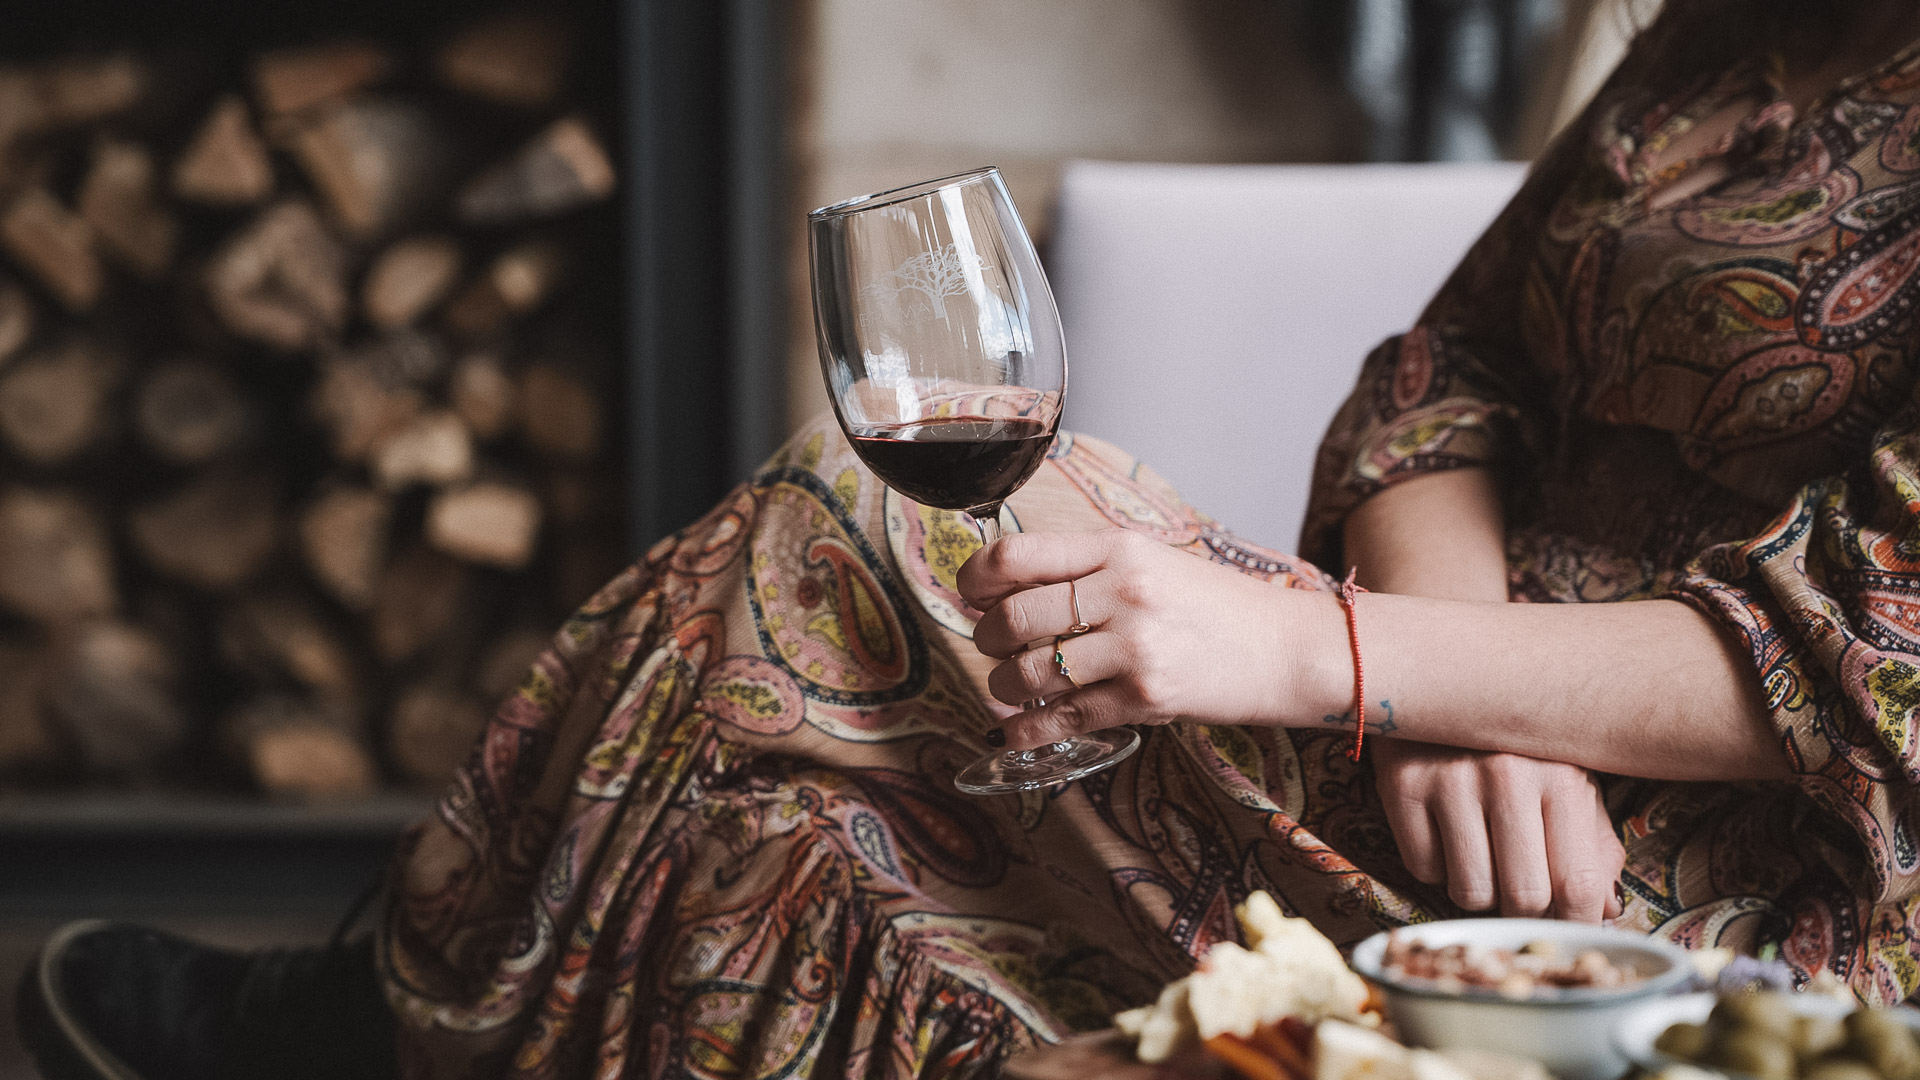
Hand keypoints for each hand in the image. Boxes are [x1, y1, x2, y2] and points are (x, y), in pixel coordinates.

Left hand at [956, 529, 1323, 749]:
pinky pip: (1063, 717)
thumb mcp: (1152, 561)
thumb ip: (1088, 568)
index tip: (970, 592)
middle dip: (986, 638)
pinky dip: (1028, 728)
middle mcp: (1122, 592)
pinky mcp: (1145, 697)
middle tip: (992, 647)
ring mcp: (1134, 647)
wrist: (1286, 647)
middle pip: (1013, 617)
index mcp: (1118, 548)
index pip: (1016, 555)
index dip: (976, 577)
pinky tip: (1018, 730)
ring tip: (1008, 687)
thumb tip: (1011, 585)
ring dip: (1002, 686)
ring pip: (1029, 671)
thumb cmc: (1215, 606)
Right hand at [1372, 739, 1624, 921]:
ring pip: (1469, 891)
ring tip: (1481, 851)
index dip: (1574, 922)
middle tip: (1518, 889)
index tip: (1566, 925)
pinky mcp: (1400, 784)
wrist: (1440, 673)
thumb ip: (1593, 842)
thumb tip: (1605, 909)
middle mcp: (1507, 775)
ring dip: (1476, 887)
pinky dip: (1436, 863)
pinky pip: (1422, 868)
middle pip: (1522, 898)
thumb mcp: (1569, 775)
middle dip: (1522, 909)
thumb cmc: (1517, 738)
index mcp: (1563, 775)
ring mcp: (1449, 779)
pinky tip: (1444, 828)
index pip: (1576, 885)